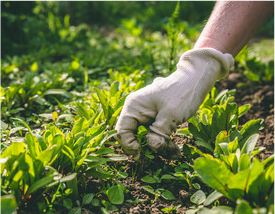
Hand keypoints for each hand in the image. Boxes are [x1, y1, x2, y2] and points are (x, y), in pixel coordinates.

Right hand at [115, 48, 233, 158]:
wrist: (196, 79)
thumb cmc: (182, 93)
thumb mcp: (170, 115)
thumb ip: (158, 134)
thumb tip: (151, 149)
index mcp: (134, 106)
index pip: (122, 132)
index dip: (129, 146)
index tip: (142, 156)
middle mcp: (137, 111)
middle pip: (133, 136)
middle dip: (146, 148)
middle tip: (160, 156)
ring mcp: (146, 115)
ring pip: (146, 137)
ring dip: (159, 148)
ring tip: (174, 155)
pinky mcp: (156, 118)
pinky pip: (155, 134)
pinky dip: (164, 143)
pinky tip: (175, 151)